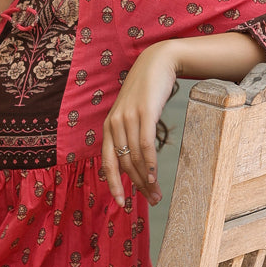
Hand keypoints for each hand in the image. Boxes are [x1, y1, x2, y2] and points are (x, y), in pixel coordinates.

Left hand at [102, 43, 177, 207]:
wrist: (156, 64)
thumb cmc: (145, 93)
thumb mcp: (132, 115)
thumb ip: (129, 135)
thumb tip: (136, 162)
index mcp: (109, 128)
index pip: (108, 163)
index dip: (113, 184)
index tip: (121, 203)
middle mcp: (114, 125)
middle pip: (124, 164)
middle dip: (137, 186)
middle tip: (151, 201)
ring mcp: (128, 118)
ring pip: (135, 158)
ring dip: (146, 180)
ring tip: (157, 194)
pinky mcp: (144, 113)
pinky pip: (145, 144)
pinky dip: (150, 163)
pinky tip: (155, 176)